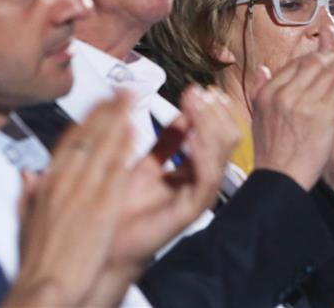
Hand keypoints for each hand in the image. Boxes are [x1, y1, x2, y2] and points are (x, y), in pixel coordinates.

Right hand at [9, 95, 134, 306]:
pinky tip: (136, 130)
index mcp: (48, 184)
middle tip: (121, 88)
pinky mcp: (102, 206)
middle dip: (105, 109)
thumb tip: (27, 174)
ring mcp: (84, 192)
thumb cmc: (37, 263)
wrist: (44, 289)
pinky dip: (124, 147)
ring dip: (117, 118)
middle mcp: (64, 182)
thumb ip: (29, 194)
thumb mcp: (27, 222)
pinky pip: (115, 169)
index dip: (86, 120)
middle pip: (86, 136)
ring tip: (131, 97)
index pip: (68, 143)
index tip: (99, 104)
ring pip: (102, 145)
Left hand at [106, 85, 238, 270]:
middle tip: (198, 93)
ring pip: (221, 152)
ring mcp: (200, 194)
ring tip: (196, 105)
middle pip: (226, 138)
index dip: (210, 109)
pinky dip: (203, 154)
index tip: (197, 89)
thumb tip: (182, 114)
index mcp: (195, 169)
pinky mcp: (192, 209)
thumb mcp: (147, 164)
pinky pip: (206, 178)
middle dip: (213, 111)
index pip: (217, 132)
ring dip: (209, 124)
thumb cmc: (124, 210)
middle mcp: (202, 180)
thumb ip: (168, 142)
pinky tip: (192, 137)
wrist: (107, 245)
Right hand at [250, 25, 333, 190]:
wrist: (280, 179)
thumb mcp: (258, 118)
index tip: (328, 54)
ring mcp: (302, 101)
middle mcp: (283, 93)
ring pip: (328, 71)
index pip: (293, 66)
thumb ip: (259, 90)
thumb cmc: (273, 153)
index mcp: (267, 93)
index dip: (314, 57)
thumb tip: (262, 68)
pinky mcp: (320, 112)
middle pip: (311, 63)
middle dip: (332, 54)